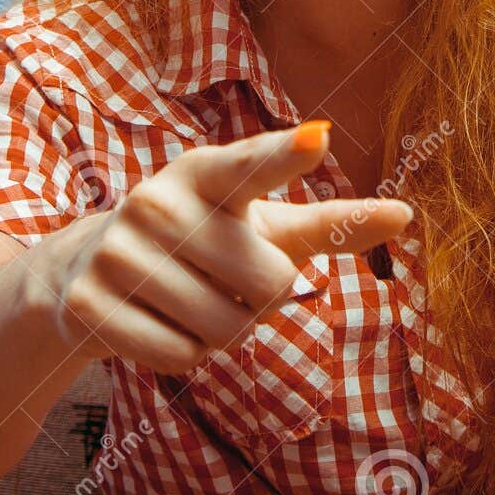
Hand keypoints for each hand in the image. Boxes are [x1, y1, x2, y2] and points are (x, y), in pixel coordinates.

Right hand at [23, 122, 411, 373]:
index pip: (255, 165)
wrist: (87, 271)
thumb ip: (332, 221)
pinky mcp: (91, 302)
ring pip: (225, 329)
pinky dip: (185, 356)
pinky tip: (159, 322)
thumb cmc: (206, 240)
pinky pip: (180, 357)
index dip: (286, 154)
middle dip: (259, 300)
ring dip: (224, 332)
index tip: (319, 137)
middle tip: (223, 278)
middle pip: (266, 284)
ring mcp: (118, 249)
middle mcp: (159, 200)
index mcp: (209, 170)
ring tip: (190, 299)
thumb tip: (407, 215)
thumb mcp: (264, 225)